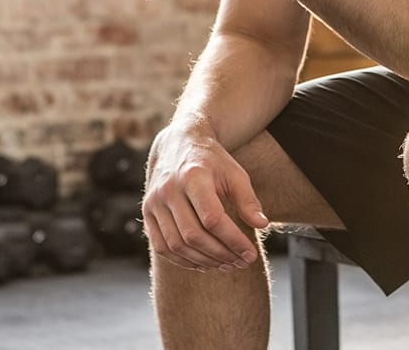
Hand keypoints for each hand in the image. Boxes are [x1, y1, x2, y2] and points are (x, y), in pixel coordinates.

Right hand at [141, 122, 270, 271]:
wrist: (178, 144)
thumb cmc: (211, 161)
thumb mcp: (234, 173)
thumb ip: (248, 199)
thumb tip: (262, 225)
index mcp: (193, 176)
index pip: (212, 219)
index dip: (233, 240)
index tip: (251, 254)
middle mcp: (169, 190)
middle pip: (193, 235)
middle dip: (220, 254)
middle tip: (241, 263)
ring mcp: (154, 202)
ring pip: (176, 245)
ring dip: (203, 261)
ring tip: (226, 265)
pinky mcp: (147, 213)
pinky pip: (162, 247)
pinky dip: (183, 260)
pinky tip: (204, 263)